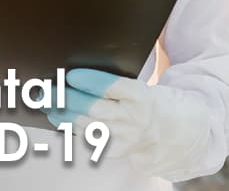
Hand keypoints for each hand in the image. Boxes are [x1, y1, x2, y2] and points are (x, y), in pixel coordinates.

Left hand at [49, 69, 209, 178]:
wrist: (181, 132)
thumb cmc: (156, 102)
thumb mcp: (144, 87)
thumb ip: (116, 86)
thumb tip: (80, 80)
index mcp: (142, 96)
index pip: (112, 87)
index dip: (90, 81)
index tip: (71, 76)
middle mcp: (134, 119)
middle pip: (95, 108)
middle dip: (67, 99)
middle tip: (48, 91)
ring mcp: (127, 138)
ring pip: (89, 127)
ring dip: (65, 116)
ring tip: (49, 106)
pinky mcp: (121, 152)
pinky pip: (92, 141)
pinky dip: (75, 131)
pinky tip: (62, 122)